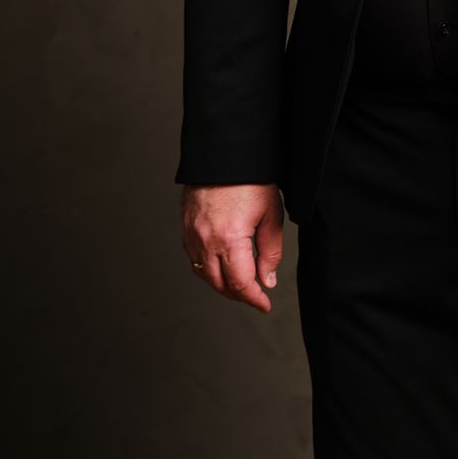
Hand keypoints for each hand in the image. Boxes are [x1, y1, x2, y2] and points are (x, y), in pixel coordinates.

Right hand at [182, 183, 285, 311]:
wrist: (224, 153)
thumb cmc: (250, 180)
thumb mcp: (271, 216)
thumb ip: (270, 252)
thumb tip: (266, 280)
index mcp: (230, 238)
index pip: (240, 283)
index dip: (254, 299)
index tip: (264, 305)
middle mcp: (206, 240)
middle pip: (219, 284)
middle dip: (239, 295)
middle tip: (255, 296)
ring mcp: (192, 234)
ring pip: (203, 274)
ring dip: (221, 284)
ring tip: (239, 284)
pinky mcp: (186, 227)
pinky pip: (194, 258)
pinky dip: (208, 268)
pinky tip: (221, 266)